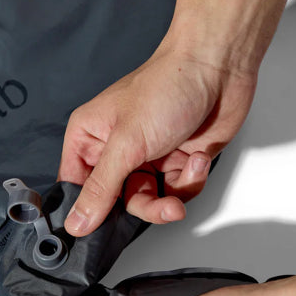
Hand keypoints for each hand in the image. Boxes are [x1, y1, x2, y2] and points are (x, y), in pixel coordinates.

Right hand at [58, 39, 257, 235]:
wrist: (220, 66)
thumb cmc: (167, 86)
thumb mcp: (126, 143)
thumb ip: (100, 188)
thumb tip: (77, 222)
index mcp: (89, 139)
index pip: (75, 188)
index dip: (85, 211)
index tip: (99, 229)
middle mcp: (114, 151)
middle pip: (115, 202)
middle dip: (144, 204)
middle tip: (161, 204)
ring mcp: (145, 159)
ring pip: (148, 201)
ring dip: (172, 194)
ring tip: (187, 171)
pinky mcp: (173, 162)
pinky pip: (175, 192)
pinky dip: (190, 179)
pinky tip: (196, 156)